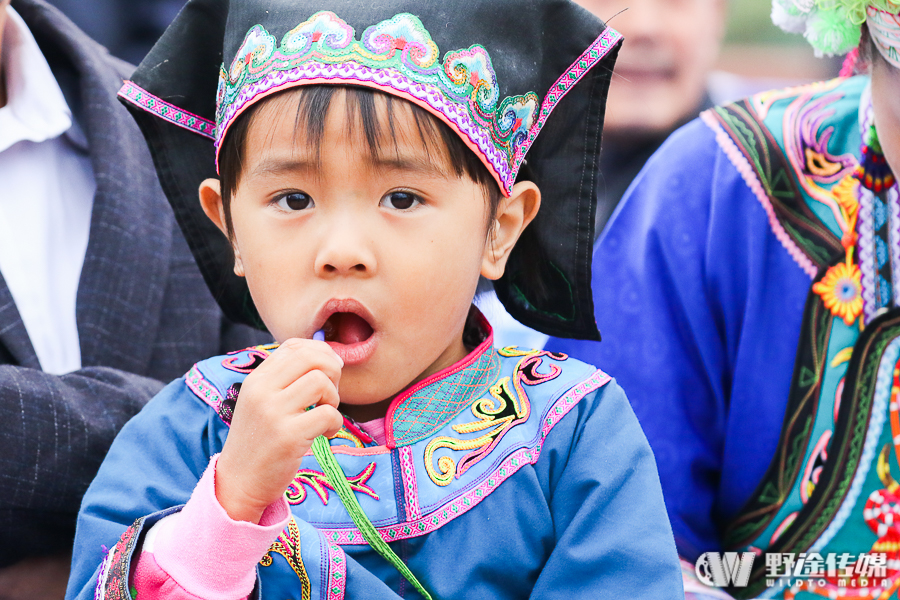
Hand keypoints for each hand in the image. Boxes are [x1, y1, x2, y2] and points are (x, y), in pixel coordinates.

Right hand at [215, 339, 343, 522]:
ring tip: (324, 415)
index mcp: (256, 379)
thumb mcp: (262, 402)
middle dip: (332, 371)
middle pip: (311, 357)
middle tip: (329, 394)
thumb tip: (327, 356)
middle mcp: (262, 391)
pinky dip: (334, 423)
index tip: (327, 373)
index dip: (320, 353)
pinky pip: (328, 414)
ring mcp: (274, 413)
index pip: (294, 346)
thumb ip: (285, 379)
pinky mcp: (288, 436)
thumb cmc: (259, 440)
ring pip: (321, 382)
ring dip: (333, 398)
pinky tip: (324, 434)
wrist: (240, 482)